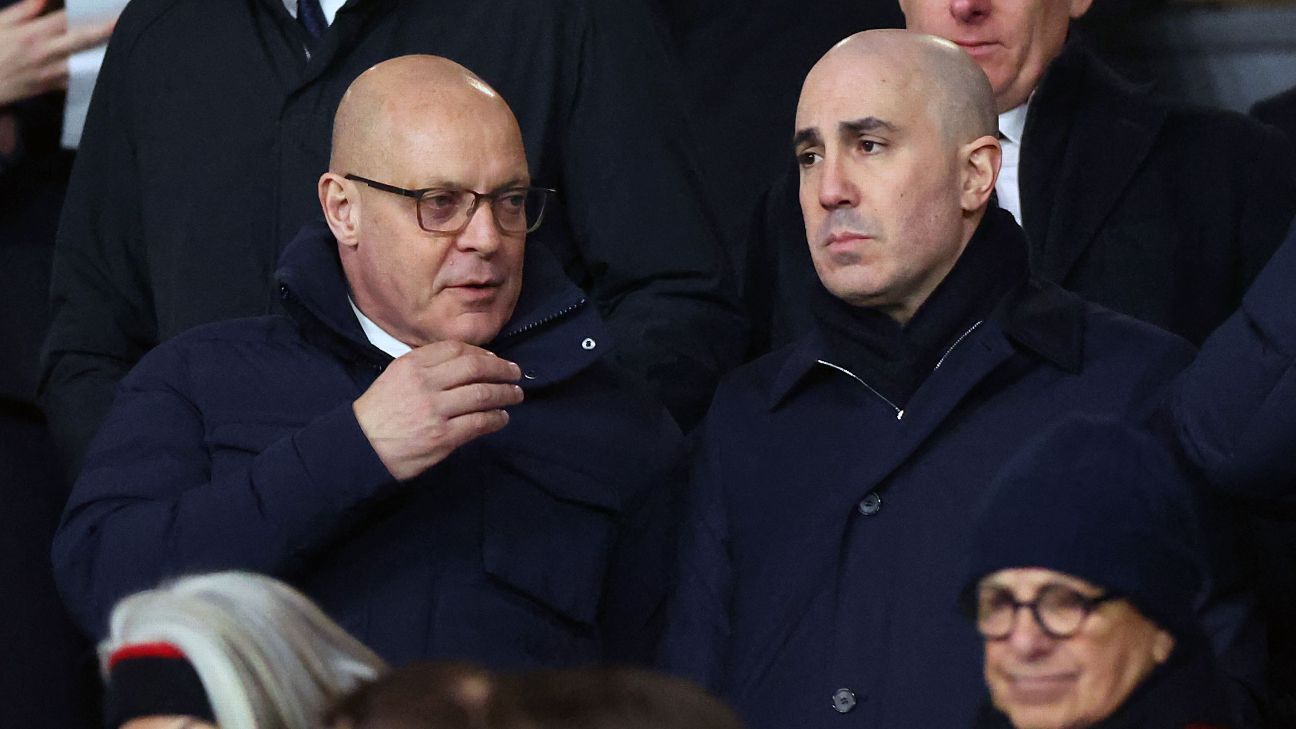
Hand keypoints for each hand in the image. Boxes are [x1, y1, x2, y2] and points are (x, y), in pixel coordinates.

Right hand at [0, 0, 115, 106]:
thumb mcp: (0, 23)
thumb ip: (25, 10)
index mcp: (33, 33)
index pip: (68, 19)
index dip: (90, 11)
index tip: (110, 8)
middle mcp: (46, 52)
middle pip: (84, 39)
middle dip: (107, 29)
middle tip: (126, 21)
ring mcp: (51, 72)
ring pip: (86, 62)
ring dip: (105, 53)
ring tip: (124, 43)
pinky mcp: (51, 87)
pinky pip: (78, 80)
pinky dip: (92, 74)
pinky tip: (107, 68)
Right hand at [353, 341, 523, 480]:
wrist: (360, 447)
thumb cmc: (379, 412)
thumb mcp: (395, 376)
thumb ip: (426, 366)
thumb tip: (466, 362)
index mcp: (412, 364)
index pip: (457, 349)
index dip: (482, 352)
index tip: (494, 358)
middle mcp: (425, 383)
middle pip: (475, 368)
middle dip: (501, 369)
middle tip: (515, 374)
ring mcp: (435, 410)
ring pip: (482, 394)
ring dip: (505, 393)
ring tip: (515, 395)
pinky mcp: (442, 436)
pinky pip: (479, 422)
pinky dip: (496, 418)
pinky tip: (502, 417)